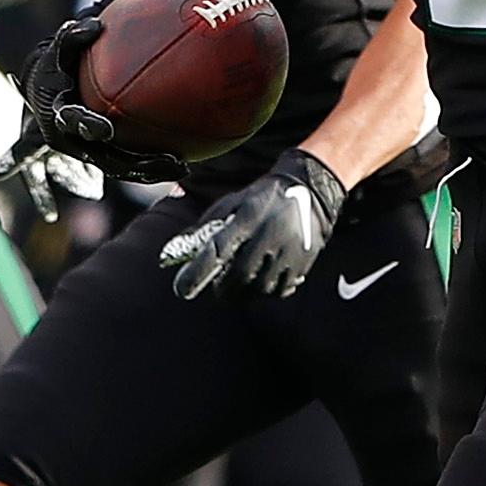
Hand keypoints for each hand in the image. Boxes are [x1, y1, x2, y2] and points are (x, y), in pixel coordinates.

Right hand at [14, 17, 187, 186]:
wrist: (51, 93)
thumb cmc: (59, 66)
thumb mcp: (59, 51)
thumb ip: (72, 38)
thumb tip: (95, 25)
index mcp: (59, 115)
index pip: (71, 122)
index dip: (87, 126)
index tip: (105, 129)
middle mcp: (73, 141)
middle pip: (103, 157)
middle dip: (132, 163)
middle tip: (163, 159)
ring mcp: (90, 153)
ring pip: (120, 168)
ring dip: (148, 170)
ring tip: (181, 168)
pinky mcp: (105, 157)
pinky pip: (130, 165)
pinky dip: (153, 166)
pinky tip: (183, 164)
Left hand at [160, 148, 348, 299]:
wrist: (311, 191)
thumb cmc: (263, 198)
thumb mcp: (232, 203)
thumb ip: (205, 227)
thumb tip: (174, 251)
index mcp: (246, 219)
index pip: (216, 251)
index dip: (197, 273)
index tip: (182, 288)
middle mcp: (267, 237)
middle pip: (237, 278)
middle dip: (222, 290)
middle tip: (217, 291)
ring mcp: (286, 253)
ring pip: (258, 289)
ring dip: (244, 294)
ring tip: (239, 288)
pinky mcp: (301, 264)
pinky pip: (278, 291)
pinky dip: (265, 292)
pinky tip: (260, 283)